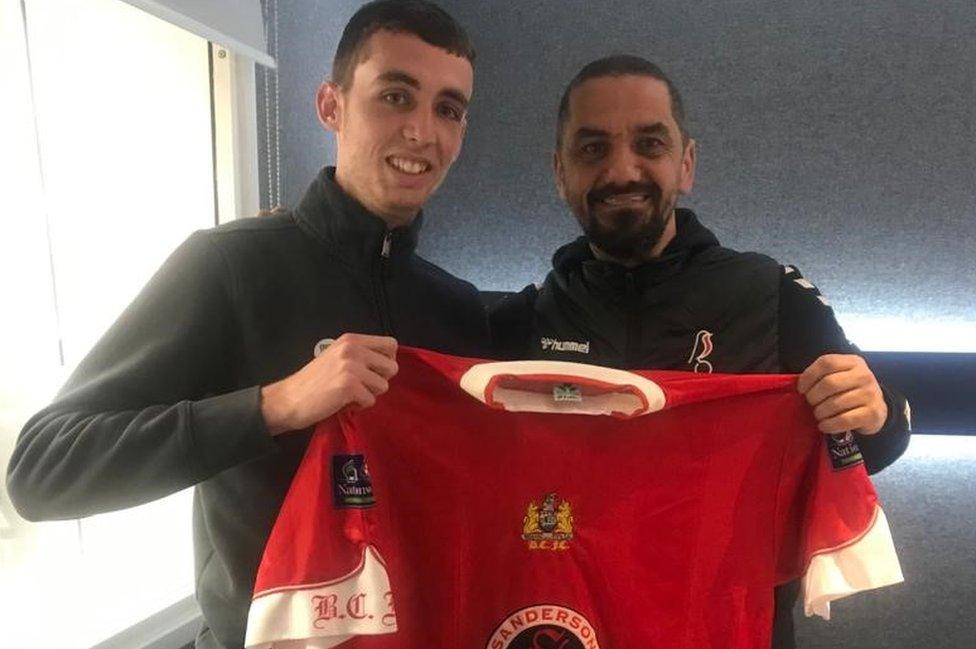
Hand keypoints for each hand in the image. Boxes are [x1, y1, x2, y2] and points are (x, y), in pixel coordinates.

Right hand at [260, 333, 397, 434]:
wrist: (289, 399)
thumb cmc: (314, 381)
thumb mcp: (337, 356)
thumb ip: (360, 354)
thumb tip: (388, 362)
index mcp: (351, 340)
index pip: (391, 344)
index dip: (387, 360)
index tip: (373, 371)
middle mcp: (353, 349)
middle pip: (392, 367)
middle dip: (380, 380)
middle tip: (361, 386)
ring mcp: (351, 366)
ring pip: (383, 386)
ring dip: (369, 394)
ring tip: (350, 394)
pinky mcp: (349, 385)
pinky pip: (371, 400)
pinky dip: (359, 406)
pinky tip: (343, 402)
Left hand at [796, 354, 886, 435]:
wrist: (874, 409)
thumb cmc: (848, 391)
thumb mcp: (839, 376)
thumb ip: (822, 376)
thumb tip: (799, 387)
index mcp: (853, 362)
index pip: (826, 363)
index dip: (809, 376)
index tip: (801, 389)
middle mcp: (864, 375)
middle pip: (829, 383)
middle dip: (813, 397)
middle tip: (811, 404)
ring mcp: (871, 394)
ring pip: (835, 403)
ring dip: (820, 412)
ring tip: (818, 415)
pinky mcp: (873, 413)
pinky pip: (844, 420)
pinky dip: (829, 424)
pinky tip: (824, 425)